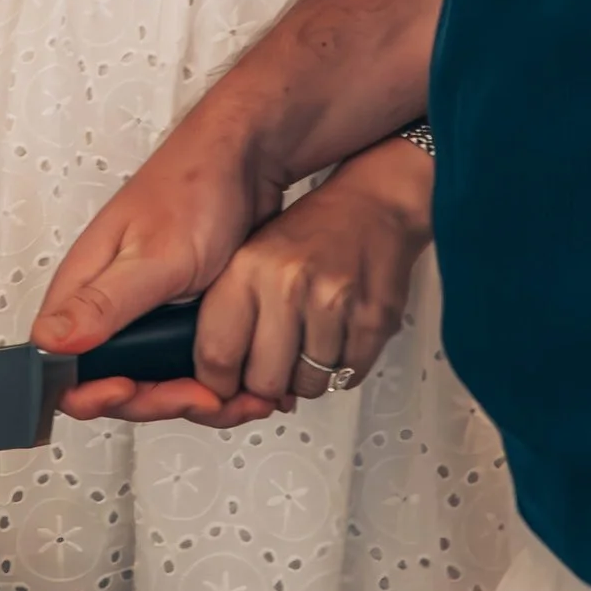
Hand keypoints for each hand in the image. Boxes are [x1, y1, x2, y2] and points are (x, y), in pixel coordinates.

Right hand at [33, 104, 286, 422]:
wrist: (250, 159)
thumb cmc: (198, 188)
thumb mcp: (156, 255)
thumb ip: (104, 303)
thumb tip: (49, 342)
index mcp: (84, 290)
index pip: (64, 369)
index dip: (96, 393)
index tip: (135, 391)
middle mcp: (108, 307)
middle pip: (115, 385)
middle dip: (162, 401)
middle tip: (207, 398)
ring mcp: (145, 315)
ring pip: (155, 382)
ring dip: (197, 399)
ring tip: (241, 398)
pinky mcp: (177, 318)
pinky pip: (185, 366)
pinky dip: (215, 382)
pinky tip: (246, 384)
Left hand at [128, 142, 434, 432]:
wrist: (374, 202)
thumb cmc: (310, 232)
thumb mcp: (250, 255)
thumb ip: (230, 315)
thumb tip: (223, 384)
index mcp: (247, 267)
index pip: (216, 355)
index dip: (218, 385)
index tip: (225, 387)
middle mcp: (287, 284)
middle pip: (263, 381)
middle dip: (266, 387)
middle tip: (273, 370)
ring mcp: (333, 302)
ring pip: (308, 385)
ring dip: (306, 378)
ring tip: (308, 346)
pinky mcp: (374, 318)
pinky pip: (348, 376)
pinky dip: (341, 370)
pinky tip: (336, 339)